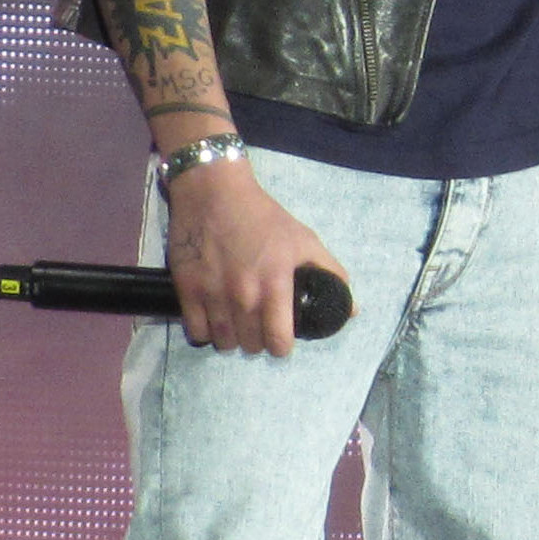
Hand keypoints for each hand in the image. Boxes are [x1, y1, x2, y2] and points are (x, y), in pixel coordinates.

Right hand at [161, 159, 347, 356]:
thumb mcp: (304, 239)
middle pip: (251, 345)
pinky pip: (197, 332)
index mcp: (275, 284)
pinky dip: (207, 331)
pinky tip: (214, 318)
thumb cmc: (263, 217)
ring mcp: (213, 295)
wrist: (214, 193)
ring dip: (233, 338)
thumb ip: (329, 273)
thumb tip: (351, 309)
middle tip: (259, 326)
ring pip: (224, 343)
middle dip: (258, 340)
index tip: (281, 339)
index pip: (278, 340)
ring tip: (237, 324)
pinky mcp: (187, 291)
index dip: (282, 346)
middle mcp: (243, 296)